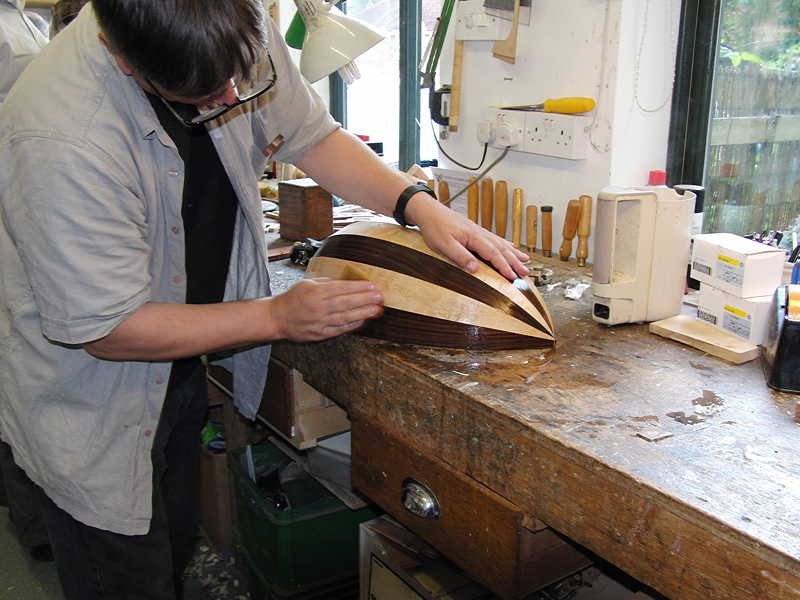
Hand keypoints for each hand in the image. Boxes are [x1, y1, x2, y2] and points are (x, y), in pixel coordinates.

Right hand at [269, 278, 383, 341]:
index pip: (341, 288)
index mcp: (315, 291)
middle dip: (365, 299)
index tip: (372, 285)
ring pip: (345, 317)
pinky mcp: (319, 334)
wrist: (277, 317)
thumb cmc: (293, 298)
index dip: (358, 287)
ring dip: (363, 313)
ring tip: (377, 309)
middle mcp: (318, 306)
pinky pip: (339, 329)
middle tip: (380, 297)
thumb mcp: (307, 283)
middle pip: (345, 302)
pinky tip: (363, 321)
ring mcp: (319, 321)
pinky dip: (352, 325)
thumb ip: (327, 282)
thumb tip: (347, 282)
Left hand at [405, 194, 528, 279]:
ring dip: (513, 253)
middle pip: (501, 249)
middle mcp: (479, 233)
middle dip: (515, 261)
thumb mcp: (444, 245)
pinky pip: (495, 238)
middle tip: (526, 272)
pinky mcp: (475, 230)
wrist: (428, 211)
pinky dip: (505, 244)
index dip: (504, 266)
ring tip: (525, 261)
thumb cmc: (434, 228)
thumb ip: (460, 257)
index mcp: (473, 237)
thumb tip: (476, 269)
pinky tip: (511, 246)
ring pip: (500, 243)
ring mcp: (478, 231)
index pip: (493, 254)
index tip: (513, 277)